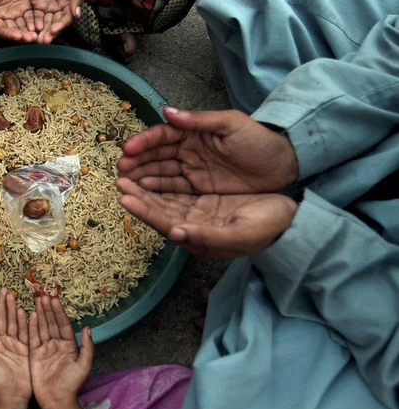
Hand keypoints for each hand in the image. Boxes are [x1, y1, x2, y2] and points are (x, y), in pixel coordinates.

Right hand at [0, 0, 36, 42]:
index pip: (2, 30)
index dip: (10, 34)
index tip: (18, 36)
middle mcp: (7, 16)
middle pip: (15, 30)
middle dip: (22, 35)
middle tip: (30, 38)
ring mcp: (18, 11)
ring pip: (24, 25)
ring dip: (30, 31)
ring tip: (36, 35)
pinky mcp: (27, 5)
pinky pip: (32, 16)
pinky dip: (35, 22)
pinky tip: (40, 26)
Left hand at [0, 288, 31, 404]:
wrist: (12, 395)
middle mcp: (2, 340)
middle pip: (2, 318)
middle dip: (2, 304)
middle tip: (4, 289)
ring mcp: (15, 343)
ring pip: (13, 322)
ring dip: (12, 309)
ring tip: (13, 295)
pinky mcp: (26, 348)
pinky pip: (25, 332)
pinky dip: (24, 321)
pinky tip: (24, 311)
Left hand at [26, 0, 82, 43]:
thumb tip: (77, 15)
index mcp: (69, 4)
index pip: (66, 19)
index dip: (61, 26)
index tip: (54, 30)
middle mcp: (58, 9)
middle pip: (54, 24)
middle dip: (49, 33)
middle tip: (43, 40)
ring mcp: (47, 8)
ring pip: (44, 23)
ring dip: (41, 32)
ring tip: (36, 39)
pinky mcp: (35, 5)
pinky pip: (34, 17)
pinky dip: (33, 24)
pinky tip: (30, 29)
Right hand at [29, 295, 92, 408]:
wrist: (56, 399)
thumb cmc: (71, 383)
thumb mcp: (83, 365)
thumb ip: (87, 347)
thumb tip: (88, 328)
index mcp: (69, 345)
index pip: (63, 324)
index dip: (59, 312)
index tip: (55, 300)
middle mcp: (56, 344)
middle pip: (52, 323)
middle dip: (48, 309)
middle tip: (43, 295)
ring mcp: (45, 348)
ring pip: (42, 327)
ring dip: (40, 313)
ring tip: (37, 300)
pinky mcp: (34, 353)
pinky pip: (32, 337)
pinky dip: (32, 326)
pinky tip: (31, 315)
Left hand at [117, 178, 298, 257]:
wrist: (289, 219)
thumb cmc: (267, 228)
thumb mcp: (240, 233)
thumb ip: (206, 236)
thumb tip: (175, 234)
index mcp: (199, 236)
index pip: (164, 222)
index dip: (143, 210)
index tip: (124, 196)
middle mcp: (193, 225)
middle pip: (159, 209)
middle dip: (138, 195)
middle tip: (118, 179)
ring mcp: (198, 212)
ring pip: (165, 198)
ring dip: (146, 186)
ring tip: (126, 173)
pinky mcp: (205, 200)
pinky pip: (177, 189)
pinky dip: (162, 181)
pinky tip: (149, 171)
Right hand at [118, 108, 297, 194]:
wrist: (283, 165)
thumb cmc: (258, 140)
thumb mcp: (230, 124)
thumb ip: (199, 120)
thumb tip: (167, 111)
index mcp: (193, 132)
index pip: (163, 135)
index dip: (144, 142)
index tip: (128, 150)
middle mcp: (188, 150)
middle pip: (156, 155)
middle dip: (137, 162)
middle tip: (120, 170)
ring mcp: (192, 170)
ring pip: (161, 173)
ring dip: (142, 176)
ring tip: (125, 183)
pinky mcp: (198, 188)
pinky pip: (174, 189)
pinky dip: (157, 190)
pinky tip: (143, 191)